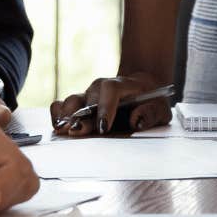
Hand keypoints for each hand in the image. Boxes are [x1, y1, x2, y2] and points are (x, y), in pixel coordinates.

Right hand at [49, 70, 171, 135]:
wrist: (142, 88)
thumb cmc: (150, 100)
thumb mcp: (160, 108)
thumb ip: (151, 113)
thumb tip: (136, 120)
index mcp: (123, 85)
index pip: (111, 89)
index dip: (106, 107)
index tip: (104, 127)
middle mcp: (101, 87)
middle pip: (88, 97)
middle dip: (82, 116)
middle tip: (78, 131)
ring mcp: (88, 95)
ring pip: (72, 100)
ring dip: (66, 115)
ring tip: (62, 130)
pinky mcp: (79, 104)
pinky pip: (61, 104)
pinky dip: (57, 114)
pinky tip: (57, 127)